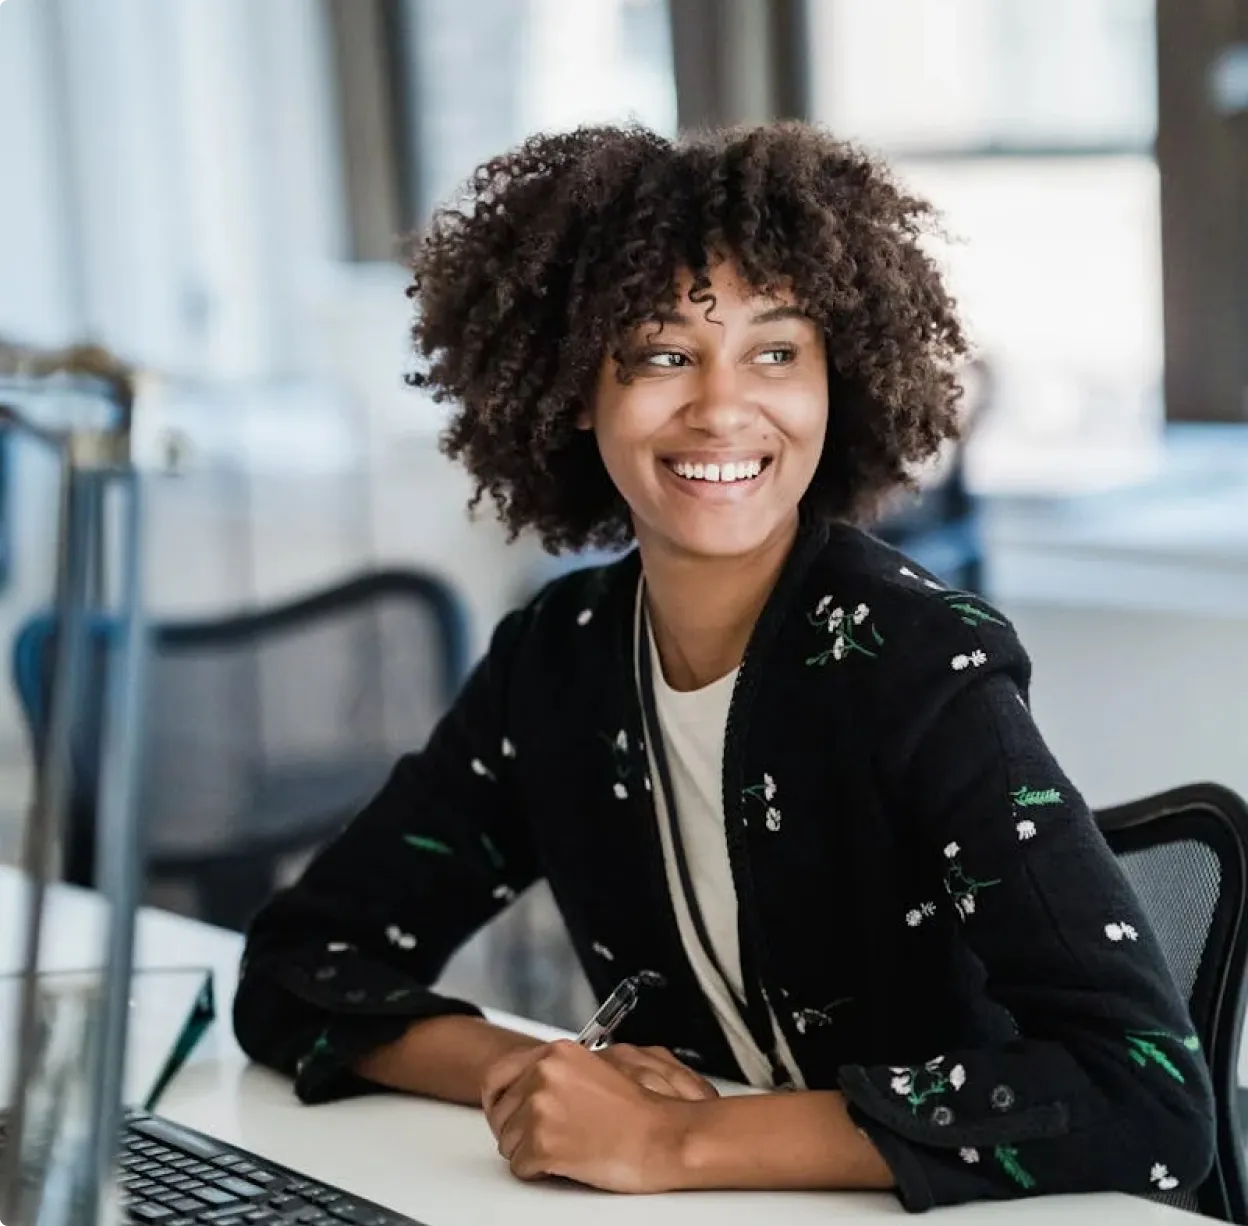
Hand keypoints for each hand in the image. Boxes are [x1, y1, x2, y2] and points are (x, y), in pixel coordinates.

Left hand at [480, 1040, 693, 1191]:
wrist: (662, 1137)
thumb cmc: (639, 1110)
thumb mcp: (598, 1066)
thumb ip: (559, 1069)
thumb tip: (531, 1081)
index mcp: (555, 1053)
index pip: (498, 1074)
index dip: (498, 1099)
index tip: (502, 1111)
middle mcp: (543, 1075)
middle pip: (501, 1112)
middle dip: (517, 1129)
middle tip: (542, 1138)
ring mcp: (540, 1109)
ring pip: (508, 1142)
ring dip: (529, 1151)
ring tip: (564, 1148)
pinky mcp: (542, 1144)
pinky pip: (520, 1166)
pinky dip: (538, 1170)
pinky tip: (565, 1162)